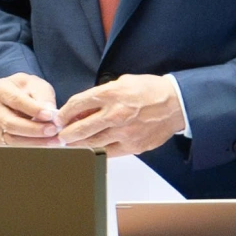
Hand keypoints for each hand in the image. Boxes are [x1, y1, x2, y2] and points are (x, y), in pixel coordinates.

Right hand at [0, 73, 60, 145]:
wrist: (20, 95)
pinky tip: (46, 144)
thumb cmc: (29, 88)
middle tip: (53, 130)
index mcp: (0, 89)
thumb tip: (51, 116)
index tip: (50, 115)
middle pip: (10, 123)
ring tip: (53, 139)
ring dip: (35, 141)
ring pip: (11, 139)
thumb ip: (44, 99)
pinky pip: (14, 147)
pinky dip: (32, 146)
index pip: (16, 100)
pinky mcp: (0, 138)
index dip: (33, 109)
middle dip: (34, 129)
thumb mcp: (38, 85)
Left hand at [55, 74, 184, 156]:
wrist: (175, 104)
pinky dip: (96, 151)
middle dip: (65, 133)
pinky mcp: (132, 147)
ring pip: (91, 143)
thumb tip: (82, 108)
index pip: (77, 104)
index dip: (64, 113)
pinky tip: (91, 148)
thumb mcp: (122, 82)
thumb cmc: (150, 91)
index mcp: (111, 94)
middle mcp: (115, 114)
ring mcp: (124, 133)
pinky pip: (108, 152)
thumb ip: (102, 94)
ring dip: (78, 144)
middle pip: (80, 128)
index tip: (59, 117)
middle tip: (60, 135)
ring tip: (71, 143)